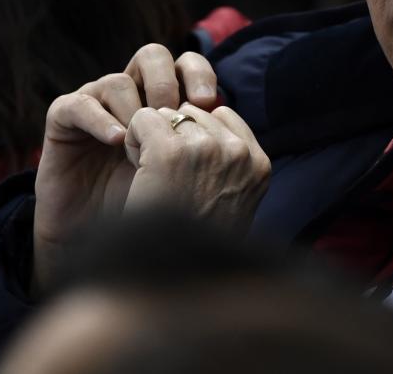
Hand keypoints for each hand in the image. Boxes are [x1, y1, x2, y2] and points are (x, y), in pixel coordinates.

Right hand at [30, 46, 220, 293]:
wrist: (110, 248)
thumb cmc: (155, 212)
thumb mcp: (192, 174)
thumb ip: (208, 140)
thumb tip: (222, 109)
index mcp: (168, 103)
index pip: (188, 67)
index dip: (200, 77)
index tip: (209, 101)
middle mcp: (133, 98)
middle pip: (153, 57)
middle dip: (167, 80)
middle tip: (175, 111)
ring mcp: (99, 108)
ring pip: (117, 80)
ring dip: (133, 108)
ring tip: (140, 144)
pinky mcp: (64, 122)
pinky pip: (78, 103)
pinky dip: (100, 119)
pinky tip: (117, 141)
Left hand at [124, 103, 271, 232]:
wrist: (171, 279)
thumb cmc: (194, 245)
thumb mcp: (232, 202)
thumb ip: (229, 163)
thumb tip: (208, 114)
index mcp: (259, 164)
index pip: (222, 116)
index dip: (196, 137)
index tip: (187, 170)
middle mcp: (237, 152)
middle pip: (193, 113)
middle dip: (175, 135)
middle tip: (167, 176)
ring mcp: (206, 149)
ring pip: (167, 114)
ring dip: (153, 138)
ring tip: (152, 175)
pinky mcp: (169, 151)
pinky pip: (143, 118)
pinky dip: (133, 140)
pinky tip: (136, 169)